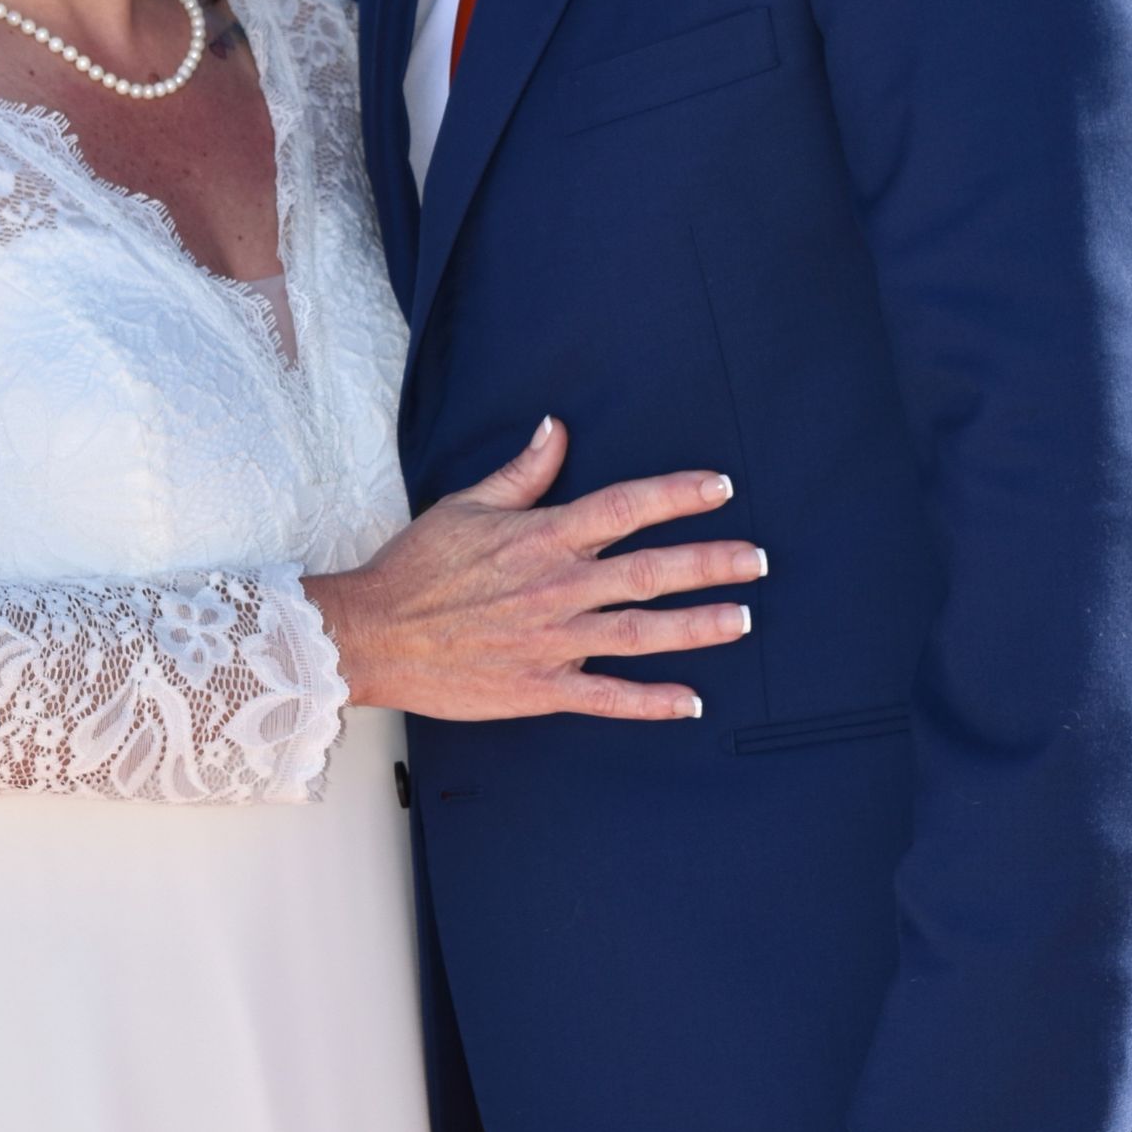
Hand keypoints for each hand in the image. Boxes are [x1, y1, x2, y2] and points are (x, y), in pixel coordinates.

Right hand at [303, 414, 763, 722]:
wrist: (372, 634)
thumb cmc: (415, 569)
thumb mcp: (466, 505)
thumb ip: (522, 472)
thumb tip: (557, 428)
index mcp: (542, 537)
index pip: (624, 507)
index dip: (677, 495)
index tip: (720, 487)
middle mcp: (556, 586)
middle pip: (649, 570)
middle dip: (710, 563)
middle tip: (758, 560)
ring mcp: (552, 640)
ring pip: (639, 632)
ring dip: (696, 626)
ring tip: (743, 619)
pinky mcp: (539, 687)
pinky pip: (606, 698)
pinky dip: (650, 702)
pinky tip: (691, 703)